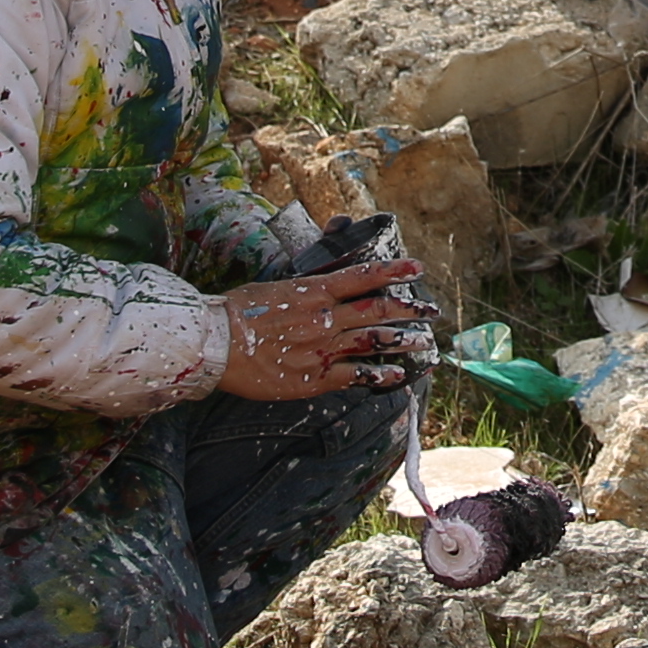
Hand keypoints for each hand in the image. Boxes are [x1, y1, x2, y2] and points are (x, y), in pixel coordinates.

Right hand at [212, 256, 418, 400]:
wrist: (215, 344)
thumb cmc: (238, 312)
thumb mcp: (275, 286)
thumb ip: (306, 283)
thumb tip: (323, 276)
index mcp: (313, 291)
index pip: (363, 276)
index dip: (394, 271)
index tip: (418, 269)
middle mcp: (324, 317)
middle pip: (377, 310)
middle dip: (409, 310)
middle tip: (432, 311)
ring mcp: (322, 348)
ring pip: (373, 341)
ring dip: (403, 341)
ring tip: (424, 343)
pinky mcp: (314, 378)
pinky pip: (354, 376)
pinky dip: (378, 375)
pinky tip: (396, 376)